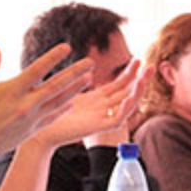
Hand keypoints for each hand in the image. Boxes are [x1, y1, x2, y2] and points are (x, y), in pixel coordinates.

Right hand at [0, 44, 92, 162]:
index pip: (37, 70)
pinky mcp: (32, 130)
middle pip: (56, 85)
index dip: (53, 57)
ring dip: (75, 89)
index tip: (66, 47)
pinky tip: (73, 100)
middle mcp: (26, 104)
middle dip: (75, 72)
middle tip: (91, 62)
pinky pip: (53, 116)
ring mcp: (32, 118)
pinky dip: (64, 107)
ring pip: (59, 101)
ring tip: (89, 79)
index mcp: (12, 90)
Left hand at [33, 61, 150, 150]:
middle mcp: (102, 108)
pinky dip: (125, 109)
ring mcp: (101, 118)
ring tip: (144, 78)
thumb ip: (78, 82)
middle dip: (141, 79)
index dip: (129, 72)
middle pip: (128, 92)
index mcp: (96, 99)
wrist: (39, 132)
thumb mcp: (67, 91)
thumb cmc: (48, 111)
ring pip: (126, 105)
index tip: (137, 59)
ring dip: (137, 91)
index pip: (119, 84)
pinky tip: (129, 97)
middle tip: (152, 66)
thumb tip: (86, 70)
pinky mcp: (97, 128)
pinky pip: (117, 119)